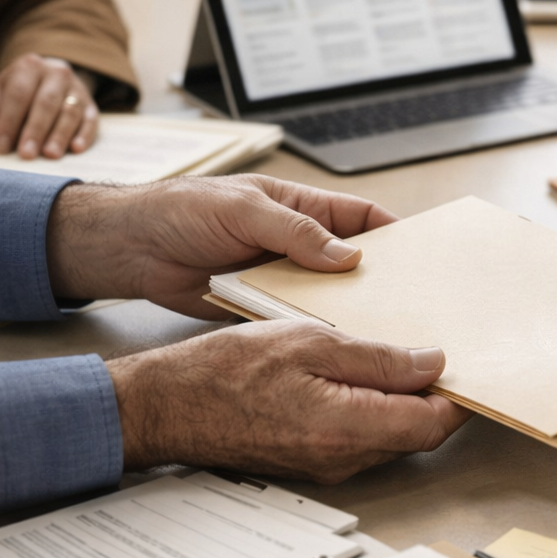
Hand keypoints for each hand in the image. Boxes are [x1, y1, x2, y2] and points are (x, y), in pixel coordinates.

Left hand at [0, 54, 100, 158]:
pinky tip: (76, 149)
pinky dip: (84, 135)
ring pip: (70, 111)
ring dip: (60, 135)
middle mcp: (56, 73)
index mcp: (29, 66)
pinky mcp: (92, 105)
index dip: (8, 121)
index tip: (1, 147)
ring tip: (50, 155)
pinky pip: (91, 120)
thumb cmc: (20, 90)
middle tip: (26, 154)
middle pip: (46, 102)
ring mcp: (77, 89)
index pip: (18, 94)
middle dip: (35, 130)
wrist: (50, 77)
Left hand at [46, 174, 394, 317]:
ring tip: (384, 334)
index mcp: (301, 208)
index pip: (362, 218)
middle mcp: (298, 243)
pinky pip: (297, 319)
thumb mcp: (242, 210)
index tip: (425, 257)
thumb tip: (348, 256)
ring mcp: (281, 276)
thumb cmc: (180, 210)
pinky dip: (314, 332)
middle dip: (383, 281)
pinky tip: (336, 349)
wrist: (130, 248)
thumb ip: (294, 232)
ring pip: (329, 296)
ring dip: (350, 312)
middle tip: (415, 305)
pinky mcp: (260, 305)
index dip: (396, 235)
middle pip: (355, 263)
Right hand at [108, 321, 470, 480]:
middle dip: (434, 397)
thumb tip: (432, 363)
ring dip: (402, 403)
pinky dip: (373, 410)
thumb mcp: (310, 342)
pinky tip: (360, 378)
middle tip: (437, 354)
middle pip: (417, 433)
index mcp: (348, 428)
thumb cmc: (225, 371)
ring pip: (391, 437)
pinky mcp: (312, 462)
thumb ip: (377, 358)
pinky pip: (361, 439)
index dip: (458, 396)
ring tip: (396, 358)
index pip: (433, 423)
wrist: (166, 407)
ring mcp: (328, 465)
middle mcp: (344, 458)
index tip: (467, 366)